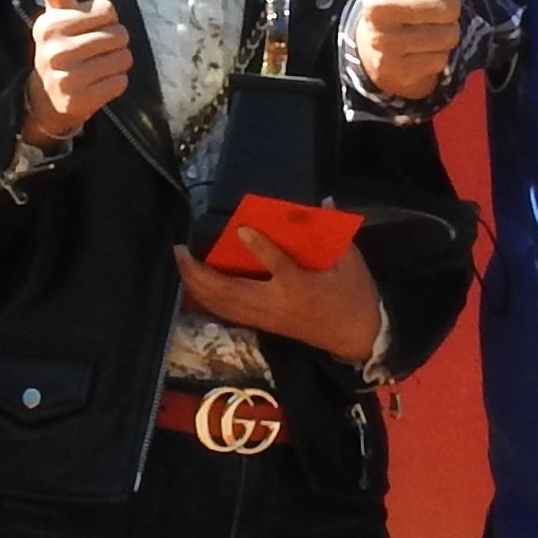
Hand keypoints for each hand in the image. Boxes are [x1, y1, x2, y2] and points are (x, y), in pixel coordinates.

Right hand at [22, 0, 132, 143]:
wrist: (47, 98)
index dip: (106, 19)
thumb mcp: (56, 16)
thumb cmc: (60, 47)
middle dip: (115, 42)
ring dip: (118, 63)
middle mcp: (55, 50)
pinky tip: (98, 84)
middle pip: (119, 34)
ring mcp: (67, 78)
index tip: (88, 28)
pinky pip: (121, 82)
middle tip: (96, 51)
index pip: (107, 10)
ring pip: (123, 58)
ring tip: (98, 67)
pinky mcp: (81, 100)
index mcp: (50, 25)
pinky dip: (116, 83)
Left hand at [176, 223, 386, 364]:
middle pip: (230, 292)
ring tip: (181, 263)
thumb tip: (322, 200)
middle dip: (200, 274)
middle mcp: (276, 304)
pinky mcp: (263, 324)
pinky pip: (228, 312)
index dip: (258, 246)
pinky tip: (195, 285)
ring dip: (197, 285)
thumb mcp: (352, 262)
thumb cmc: (355, 296)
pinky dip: (208, 299)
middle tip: (181, 250)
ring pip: (223, 304)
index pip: (277, 264)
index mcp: (301, 286)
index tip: (240, 228)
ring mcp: (266, 317)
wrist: (356, 337)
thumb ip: (334, 231)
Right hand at [349, 0, 464, 101]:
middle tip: (430, 6)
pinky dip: (437, 56)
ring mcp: (382, 36)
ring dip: (446, 33)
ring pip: (447, 35)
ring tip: (425, 26)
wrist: (379, 37)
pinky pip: (439, 60)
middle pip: (450, 8)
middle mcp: (376, 1)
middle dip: (450, 8)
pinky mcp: (392, 65)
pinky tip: (418, 47)